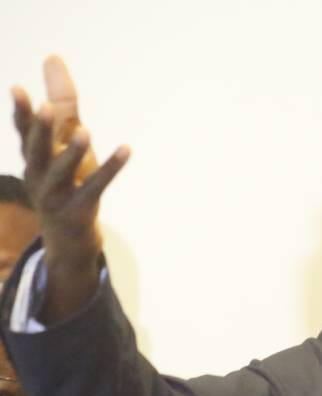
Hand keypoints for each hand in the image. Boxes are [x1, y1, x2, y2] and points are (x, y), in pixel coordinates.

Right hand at [11, 55, 129, 323]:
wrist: (67, 237)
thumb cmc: (66, 179)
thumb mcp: (63, 139)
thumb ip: (62, 101)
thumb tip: (53, 57)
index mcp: (33, 156)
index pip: (24, 131)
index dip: (22, 112)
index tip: (18, 89)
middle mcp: (39, 174)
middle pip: (37, 150)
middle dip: (40, 129)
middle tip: (45, 106)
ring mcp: (58, 194)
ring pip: (62, 171)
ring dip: (72, 152)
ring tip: (85, 131)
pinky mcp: (80, 208)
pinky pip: (96, 186)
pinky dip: (112, 168)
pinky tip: (126, 148)